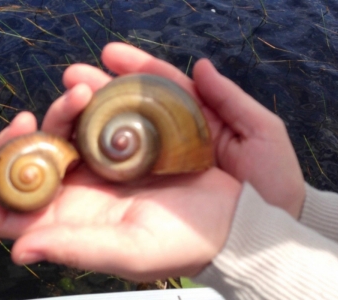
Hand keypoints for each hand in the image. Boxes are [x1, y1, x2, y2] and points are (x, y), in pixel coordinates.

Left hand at [0, 51, 241, 280]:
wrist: (229, 221)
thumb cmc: (183, 243)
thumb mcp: (129, 252)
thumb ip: (76, 249)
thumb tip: (20, 249)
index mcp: (72, 219)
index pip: (10, 210)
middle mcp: (80, 191)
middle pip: (32, 161)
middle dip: (21, 137)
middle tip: (27, 117)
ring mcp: (100, 164)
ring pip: (62, 132)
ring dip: (59, 108)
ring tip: (75, 87)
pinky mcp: (125, 143)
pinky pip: (97, 115)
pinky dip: (92, 97)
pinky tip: (95, 84)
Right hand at [61, 43, 304, 217]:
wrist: (265, 235)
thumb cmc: (272, 185)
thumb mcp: (261, 133)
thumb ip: (229, 98)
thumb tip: (202, 65)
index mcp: (189, 126)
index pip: (156, 90)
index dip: (134, 69)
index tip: (110, 54)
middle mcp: (162, 146)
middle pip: (122, 112)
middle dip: (96, 89)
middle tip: (74, 76)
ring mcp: (147, 173)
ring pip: (108, 138)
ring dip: (81, 117)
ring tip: (66, 98)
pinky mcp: (135, 201)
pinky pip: (105, 175)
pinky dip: (83, 156)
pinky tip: (65, 140)